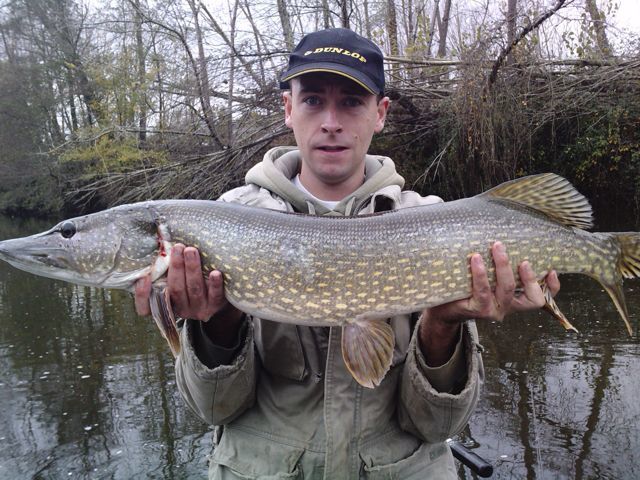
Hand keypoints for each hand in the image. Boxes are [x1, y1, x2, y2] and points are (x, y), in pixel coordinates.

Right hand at [134, 244, 242, 345]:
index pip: (146, 308)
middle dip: (176, 267)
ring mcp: (198, 309)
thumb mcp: (174, 280)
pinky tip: (215, 273)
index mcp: (165, 303)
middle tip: (178, 247)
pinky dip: (215, 284)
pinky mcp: (216, 306)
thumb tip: (160, 246)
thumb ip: (164, 270)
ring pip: (194, 289)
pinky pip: (215, 296)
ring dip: (192, 268)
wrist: (216, 299)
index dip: (142, 295)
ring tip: (192, 250)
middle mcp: (181, 309)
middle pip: (176, 290)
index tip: (144, 277)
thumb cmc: (190, 283)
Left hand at [418, 241, 559, 364]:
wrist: (442, 307)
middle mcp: (508, 307)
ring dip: (503, 266)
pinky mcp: (477, 309)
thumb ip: (498, 265)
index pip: (541, 298)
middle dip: (528, 275)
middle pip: (531, 296)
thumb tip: (503, 232)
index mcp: (515, 299)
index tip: (553, 270)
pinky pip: (483, 290)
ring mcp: (494, 310)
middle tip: (523, 257)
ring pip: (507, 289)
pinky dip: (481, 273)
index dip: (552, 288)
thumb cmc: (466, 287)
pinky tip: (476, 259)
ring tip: (496, 246)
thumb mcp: (487, 277)